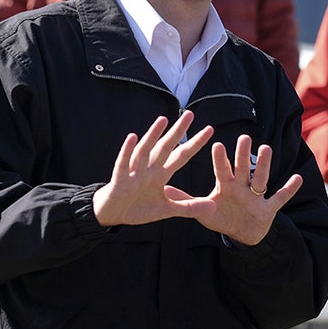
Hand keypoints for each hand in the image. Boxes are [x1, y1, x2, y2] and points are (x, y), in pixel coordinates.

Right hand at [93, 111, 213, 227]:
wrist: (113, 214)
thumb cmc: (140, 208)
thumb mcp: (167, 209)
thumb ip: (189, 207)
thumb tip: (214, 207)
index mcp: (161, 174)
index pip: (182, 156)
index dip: (195, 144)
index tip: (210, 130)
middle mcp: (149, 169)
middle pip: (166, 147)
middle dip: (178, 131)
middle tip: (190, 114)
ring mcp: (134, 173)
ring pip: (145, 151)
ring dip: (153, 135)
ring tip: (163, 120)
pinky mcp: (120, 180)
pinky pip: (123, 164)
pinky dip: (127, 151)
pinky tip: (132, 137)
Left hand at [164, 134, 301, 245]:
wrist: (241, 235)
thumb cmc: (221, 217)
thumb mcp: (203, 209)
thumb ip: (185, 198)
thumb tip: (164, 187)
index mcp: (226, 186)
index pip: (222, 170)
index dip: (220, 159)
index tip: (217, 145)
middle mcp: (242, 187)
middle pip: (242, 169)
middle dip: (242, 155)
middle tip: (243, 138)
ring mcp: (256, 197)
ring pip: (260, 179)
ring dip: (263, 165)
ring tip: (265, 149)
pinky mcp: (268, 209)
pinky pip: (280, 198)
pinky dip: (288, 189)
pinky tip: (297, 178)